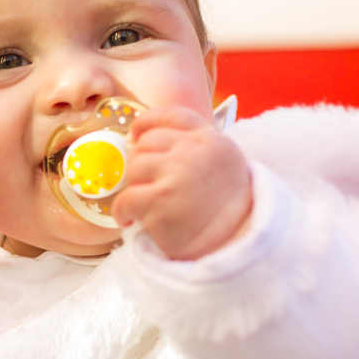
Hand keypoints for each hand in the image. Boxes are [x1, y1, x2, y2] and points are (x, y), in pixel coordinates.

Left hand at [111, 105, 252, 259]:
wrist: (235, 243)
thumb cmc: (224, 209)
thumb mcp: (222, 163)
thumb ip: (192, 147)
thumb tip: (142, 141)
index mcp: (209, 139)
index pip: (171, 115)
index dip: (147, 122)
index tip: (135, 134)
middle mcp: (193, 151)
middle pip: (146, 143)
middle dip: (141, 165)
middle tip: (148, 186)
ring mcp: (176, 174)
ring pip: (134, 168)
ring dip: (134, 188)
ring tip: (146, 205)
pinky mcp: (161, 201)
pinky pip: (126, 198)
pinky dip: (123, 211)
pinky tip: (130, 220)